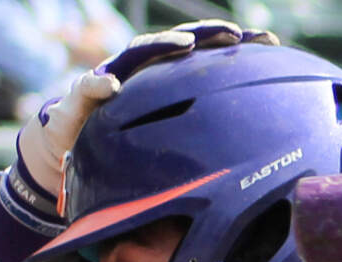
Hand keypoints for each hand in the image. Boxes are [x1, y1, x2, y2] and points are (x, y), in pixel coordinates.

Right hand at [12, 20, 270, 207]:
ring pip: (137, 54)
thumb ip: (200, 127)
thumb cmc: (129, 141)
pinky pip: (87, 88)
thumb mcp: (170, 134)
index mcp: (165, 76)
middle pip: (176, 43)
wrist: (71, 148)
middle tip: (235, 33)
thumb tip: (251, 139)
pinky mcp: (82, 97)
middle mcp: (141, 69)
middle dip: (205, 34)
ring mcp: (111, 76)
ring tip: (186, 44)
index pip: (203, 52)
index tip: (270, 41)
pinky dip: (99, 85)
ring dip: (161, 46)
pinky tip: (113, 87)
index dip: (233, 43)